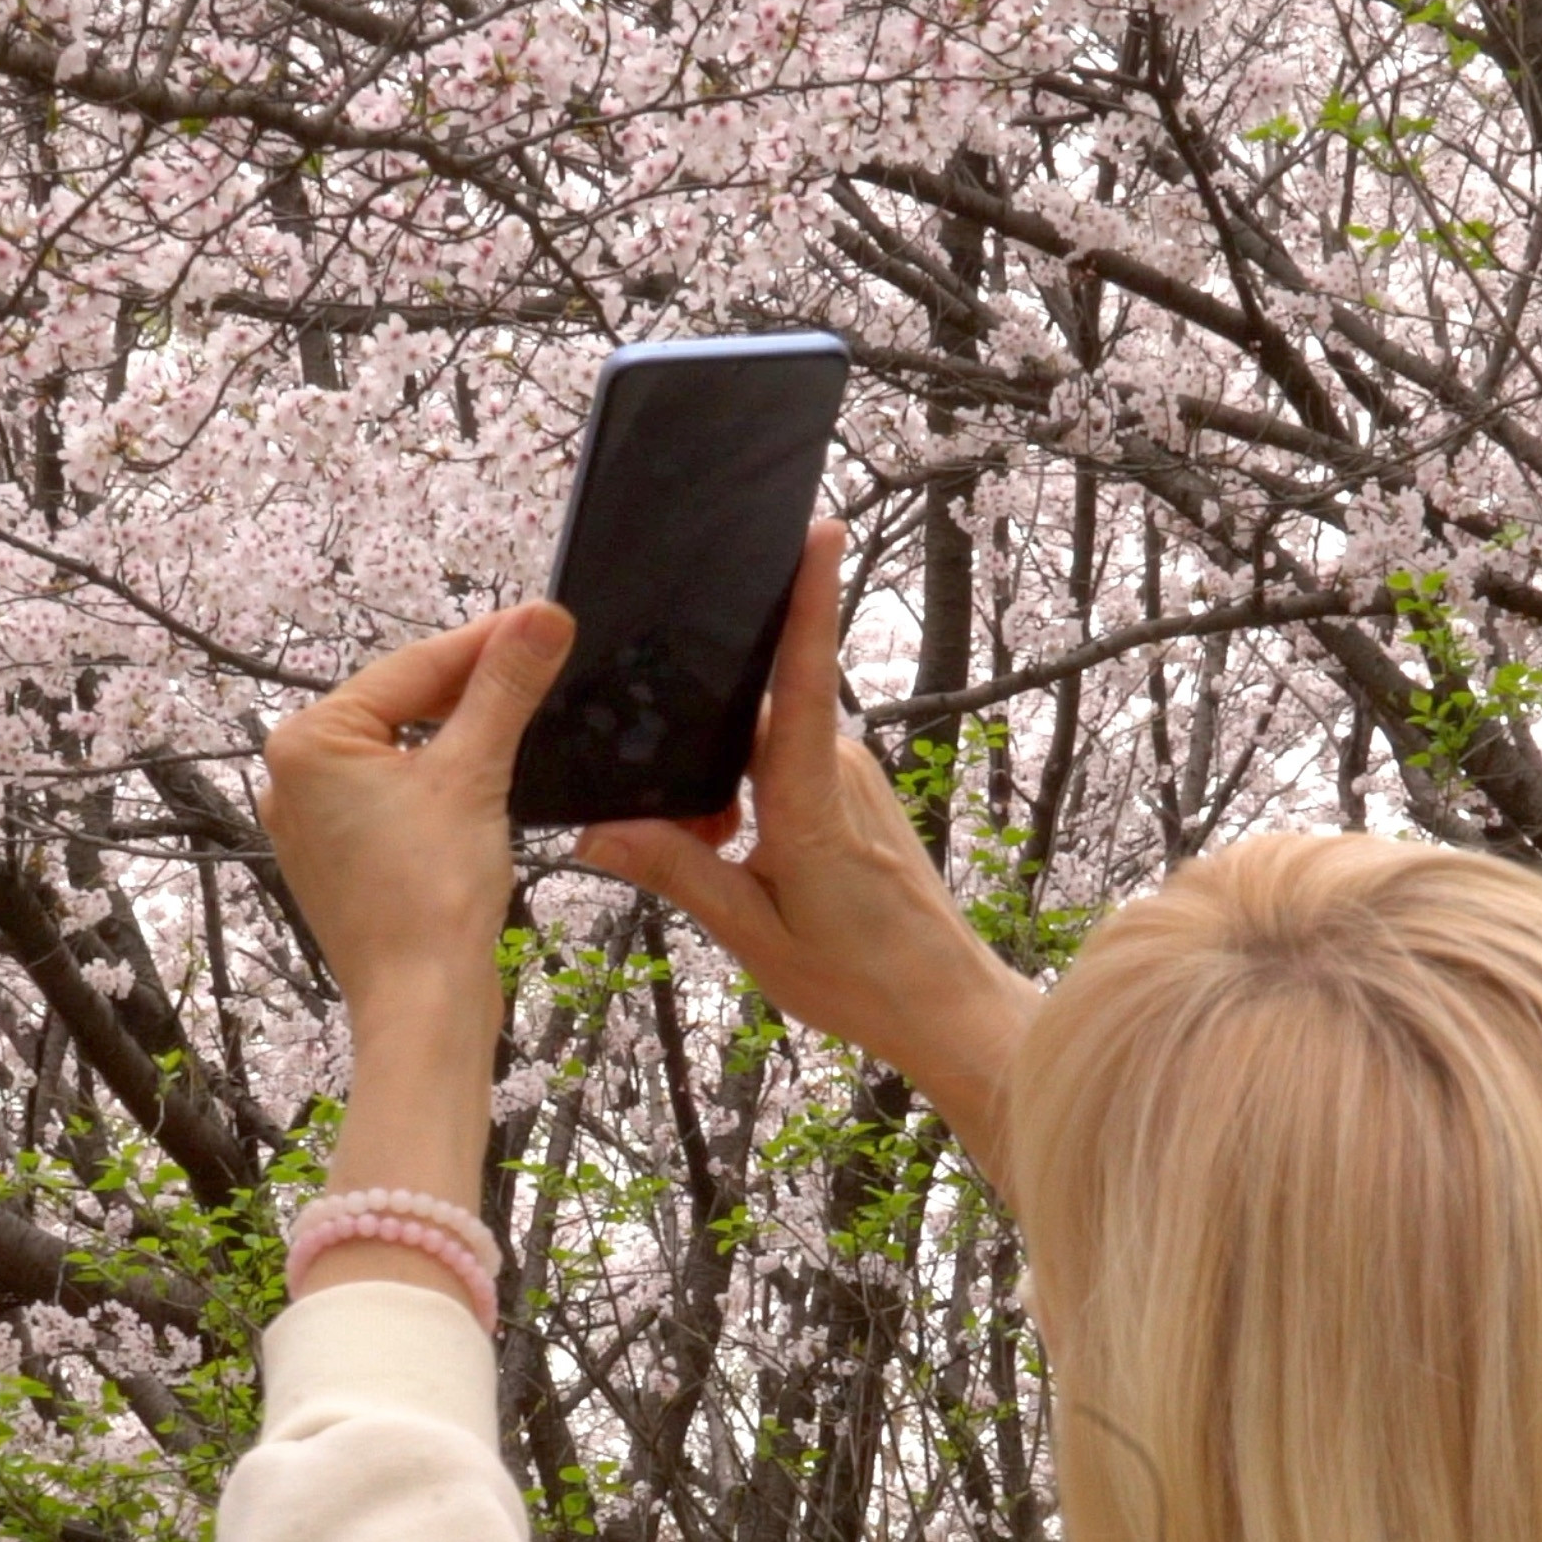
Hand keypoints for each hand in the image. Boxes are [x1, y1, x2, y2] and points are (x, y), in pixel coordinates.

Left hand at [255, 601, 574, 1040]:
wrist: (422, 1004)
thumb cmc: (430, 900)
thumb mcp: (474, 773)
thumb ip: (504, 689)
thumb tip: (540, 619)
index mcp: (308, 743)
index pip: (410, 667)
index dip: (484, 641)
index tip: (541, 620)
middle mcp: (293, 778)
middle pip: (399, 704)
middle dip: (470, 686)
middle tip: (541, 659)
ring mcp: (312, 821)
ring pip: (398, 749)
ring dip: (458, 730)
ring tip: (523, 708)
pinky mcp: (340, 856)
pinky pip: (392, 794)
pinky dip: (437, 777)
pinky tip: (483, 771)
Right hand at [570, 521, 1042, 1177]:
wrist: (945, 1008)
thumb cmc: (859, 977)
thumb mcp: (751, 933)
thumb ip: (677, 871)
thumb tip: (595, 832)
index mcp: (810, 801)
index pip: (802, 680)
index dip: (808, 603)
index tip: (817, 534)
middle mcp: (839, 770)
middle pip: (754, 713)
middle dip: (700, 747)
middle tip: (695, 834)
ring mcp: (853, 776)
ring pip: (764, 744)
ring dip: (724, 788)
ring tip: (723, 861)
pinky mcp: (855, 793)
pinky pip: (786, 767)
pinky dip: (748, 798)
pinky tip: (739, 855)